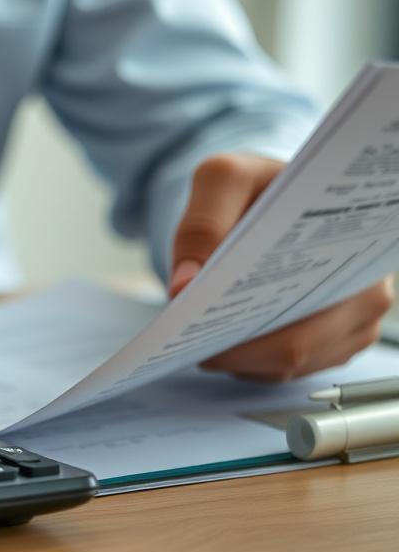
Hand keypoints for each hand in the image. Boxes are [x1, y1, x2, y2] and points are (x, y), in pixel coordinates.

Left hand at [169, 153, 394, 381]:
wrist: (267, 201)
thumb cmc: (255, 188)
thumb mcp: (223, 180)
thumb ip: (202, 222)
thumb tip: (184, 286)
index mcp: (360, 244)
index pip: (314, 297)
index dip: (258, 317)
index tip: (208, 320)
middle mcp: (369, 291)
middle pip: (298, 344)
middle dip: (236, 346)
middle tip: (189, 339)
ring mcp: (352, 325)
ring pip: (287, 365)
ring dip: (237, 357)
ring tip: (197, 337)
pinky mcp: (329, 346)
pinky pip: (281, 371)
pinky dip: (243, 361)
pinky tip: (217, 341)